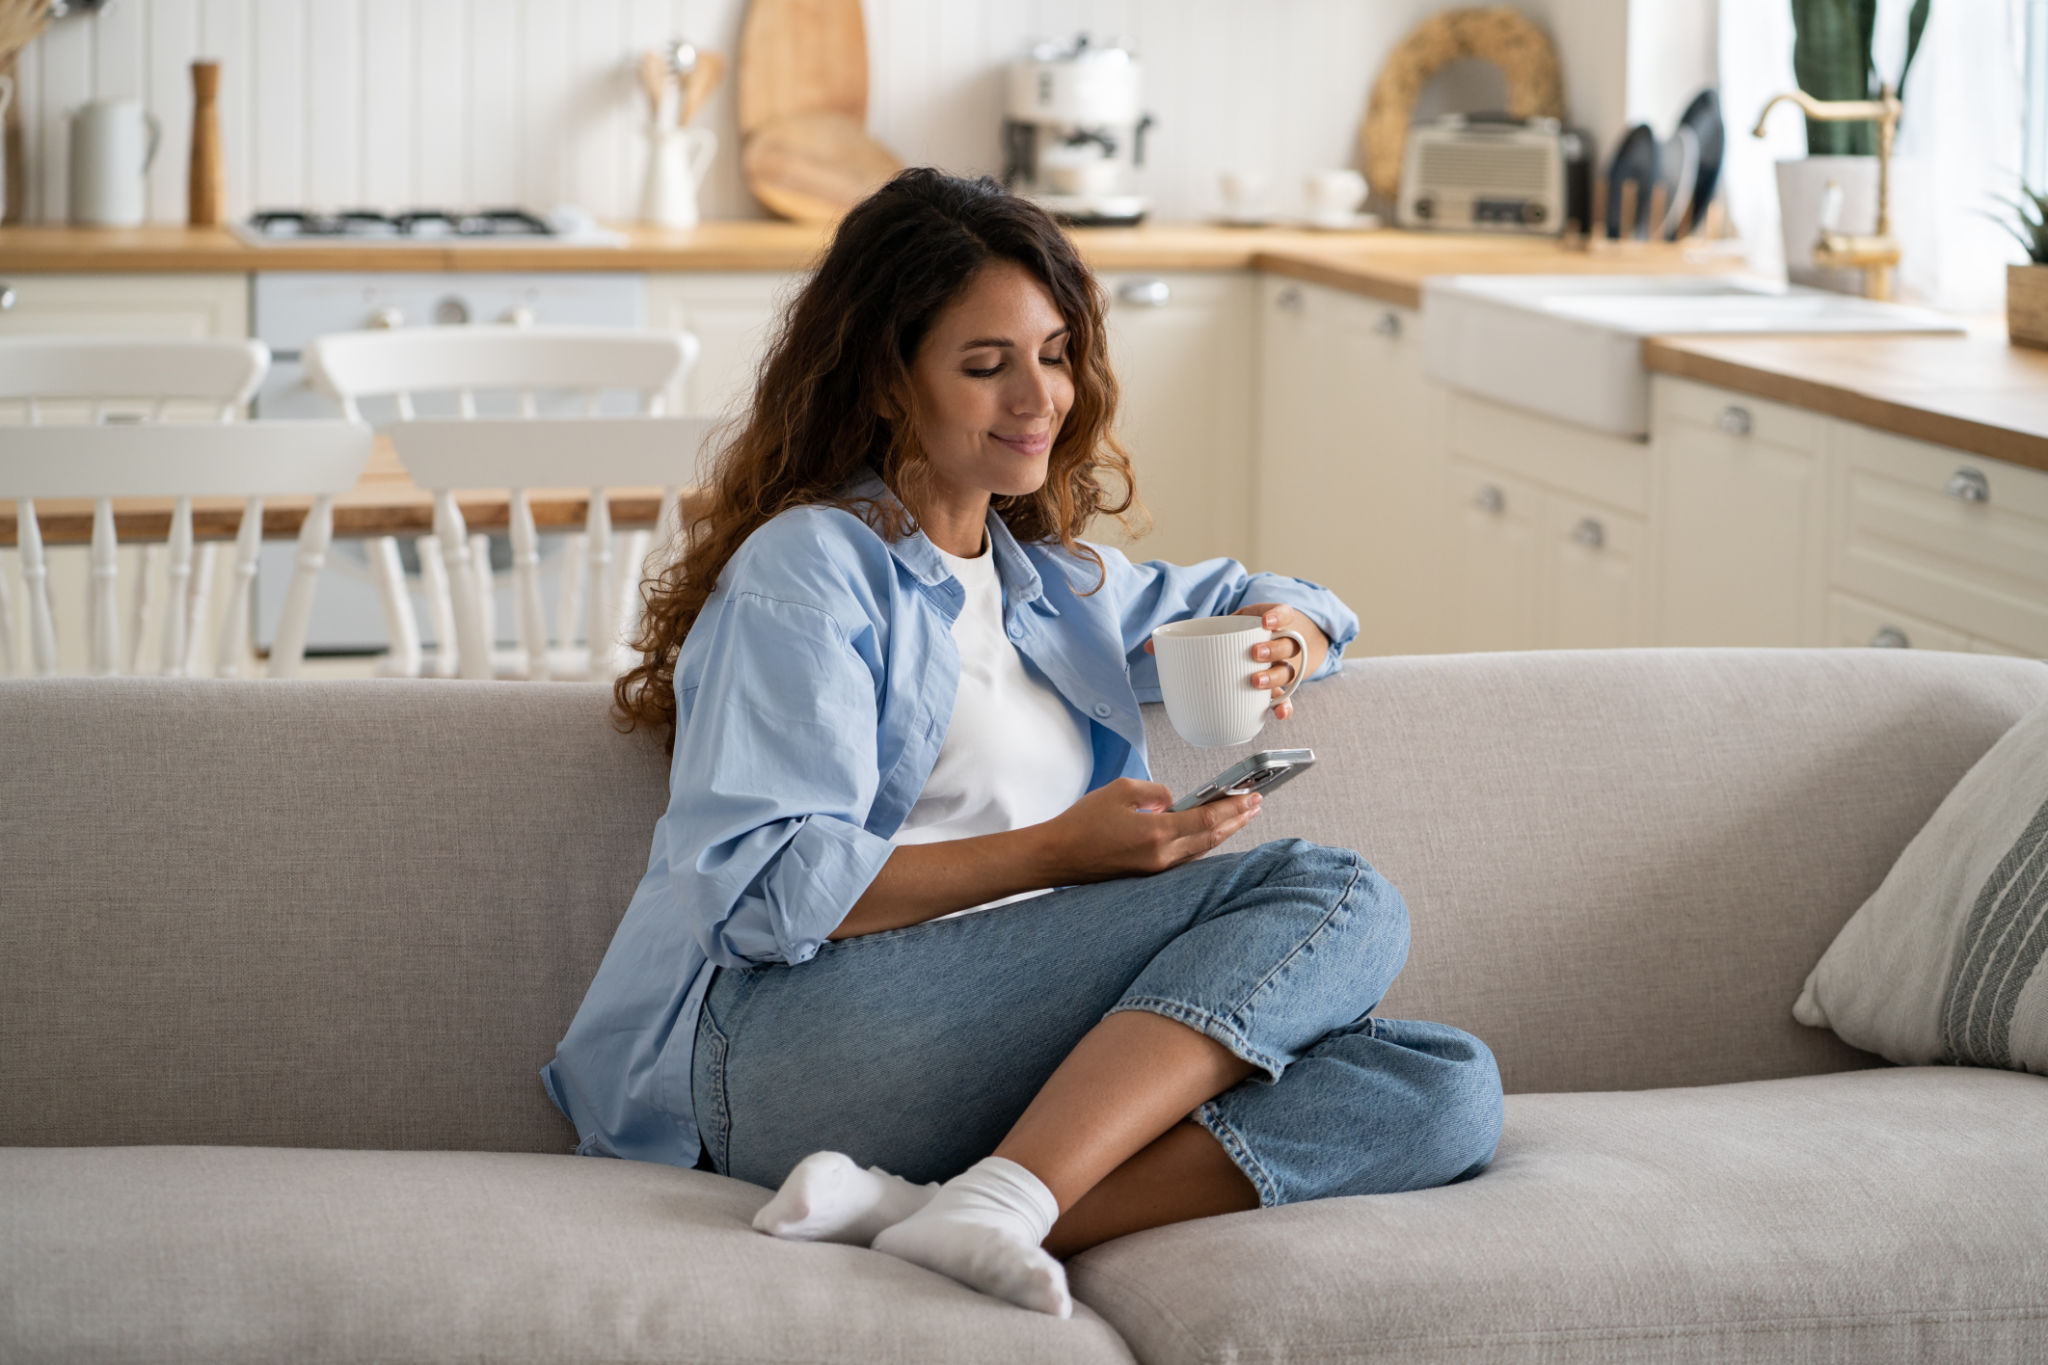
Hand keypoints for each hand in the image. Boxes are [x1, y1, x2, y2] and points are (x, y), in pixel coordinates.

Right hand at [1030, 778, 1261, 884]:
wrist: (1056, 856)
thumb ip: (1156, 792)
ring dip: (1223, 833)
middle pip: (1211, 838)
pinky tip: (1210, 836)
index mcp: (1157, 833)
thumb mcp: (1121, 791)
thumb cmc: (1082, 823)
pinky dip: (1203, 845)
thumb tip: (1173, 801)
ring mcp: (1156, 870)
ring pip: (1201, 851)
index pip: (1207, 820)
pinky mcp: (1148, 875)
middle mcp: (1162, 856)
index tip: (1252, 796)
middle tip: (1256, 804)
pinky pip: (1186, 859)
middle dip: (1237, 820)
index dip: (1234, 808)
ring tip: (1240, 818)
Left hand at [1142, 604, 1329, 721]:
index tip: (1265, 621)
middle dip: (1272, 650)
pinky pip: (1287, 699)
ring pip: (1288, 672)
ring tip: (1255, 682)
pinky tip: (1277, 714)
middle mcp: (1284, 643)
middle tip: (1254, 654)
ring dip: (1275, 677)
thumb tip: (1148, 648)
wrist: (1272, 644)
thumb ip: (1192, 634)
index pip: (1284, 614)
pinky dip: (1284, 707)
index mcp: (1271, 622)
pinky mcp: (1281, 688)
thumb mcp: (1225, 626)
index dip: (1278, 616)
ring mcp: (1286, 666)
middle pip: (1287, 646)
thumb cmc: (1242, 635)